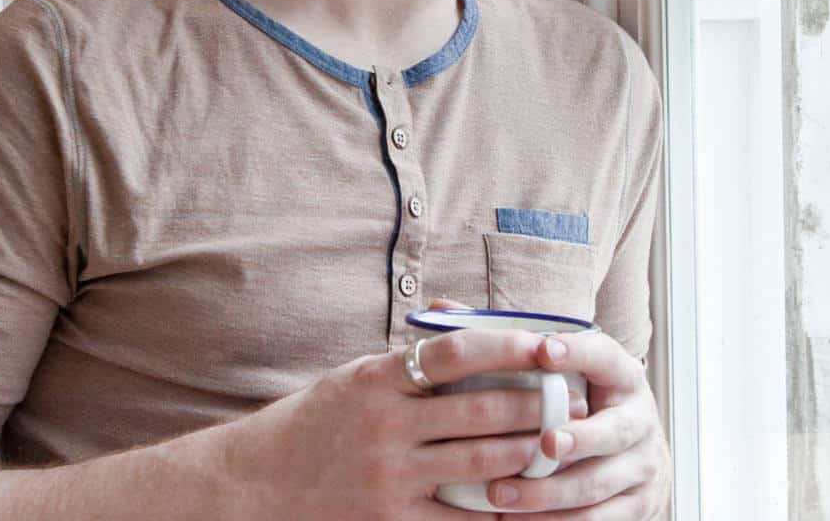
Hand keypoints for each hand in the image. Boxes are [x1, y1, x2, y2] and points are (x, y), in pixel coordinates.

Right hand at [212, 321, 571, 518]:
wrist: (254, 486)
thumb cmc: (312, 425)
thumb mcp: (352, 378)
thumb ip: (407, 361)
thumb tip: (467, 327)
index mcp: (377, 379)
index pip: (456, 351)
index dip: (509, 345)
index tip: (548, 343)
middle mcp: (385, 426)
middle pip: (482, 410)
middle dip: (538, 405)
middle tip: (575, 400)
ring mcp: (389, 478)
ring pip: (482, 464)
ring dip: (531, 453)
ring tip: (564, 444)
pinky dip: (501, 511)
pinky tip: (529, 501)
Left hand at [485, 326, 668, 517]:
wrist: (635, 460)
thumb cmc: (578, 405)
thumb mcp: (562, 372)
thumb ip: (509, 344)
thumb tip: (440, 309)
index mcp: (621, 376)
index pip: (605, 356)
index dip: (578, 352)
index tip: (542, 349)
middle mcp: (638, 419)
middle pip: (612, 430)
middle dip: (579, 438)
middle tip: (544, 442)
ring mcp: (641, 466)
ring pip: (597, 483)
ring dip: (549, 493)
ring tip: (500, 495)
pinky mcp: (638, 507)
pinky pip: (598, 520)